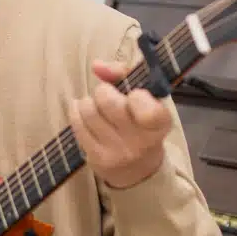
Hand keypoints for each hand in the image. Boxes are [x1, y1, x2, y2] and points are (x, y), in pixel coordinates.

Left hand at [69, 58, 171, 189]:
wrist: (139, 169)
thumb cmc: (141, 123)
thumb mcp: (145, 96)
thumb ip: (124, 73)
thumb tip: (97, 66)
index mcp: (160, 124)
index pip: (149, 111)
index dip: (137, 97)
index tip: (134, 94)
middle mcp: (141, 141)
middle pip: (108, 102)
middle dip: (103, 91)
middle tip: (106, 94)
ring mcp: (118, 152)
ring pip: (89, 111)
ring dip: (88, 102)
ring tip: (95, 105)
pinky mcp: (97, 159)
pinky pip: (77, 125)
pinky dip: (76, 111)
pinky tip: (82, 111)